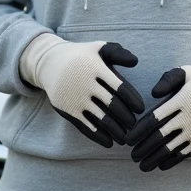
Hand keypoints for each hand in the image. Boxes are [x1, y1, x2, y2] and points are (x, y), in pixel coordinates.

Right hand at [22, 34, 144, 146]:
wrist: (49, 63)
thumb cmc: (82, 56)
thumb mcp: (99, 48)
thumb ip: (119, 53)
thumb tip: (136, 62)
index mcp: (96, 68)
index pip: (120, 88)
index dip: (133, 100)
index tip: (141, 109)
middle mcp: (86, 84)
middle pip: (112, 105)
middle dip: (127, 118)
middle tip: (135, 125)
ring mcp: (76, 98)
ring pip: (101, 118)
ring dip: (116, 131)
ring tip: (125, 137)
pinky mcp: (68, 110)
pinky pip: (86, 126)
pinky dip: (98, 136)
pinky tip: (109, 142)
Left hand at [126, 64, 190, 171]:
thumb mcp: (186, 72)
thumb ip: (167, 79)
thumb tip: (152, 94)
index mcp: (183, 99)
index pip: (156, 117)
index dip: (140, 130)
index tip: (128, 139)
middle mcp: (190, 116)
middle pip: (161, 136)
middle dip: (144, 148)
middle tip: (131, 156)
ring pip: (172, 148)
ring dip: (155, 159)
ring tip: (142, 166)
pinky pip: (186, 153)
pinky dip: (172, 161)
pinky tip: (160, 165)